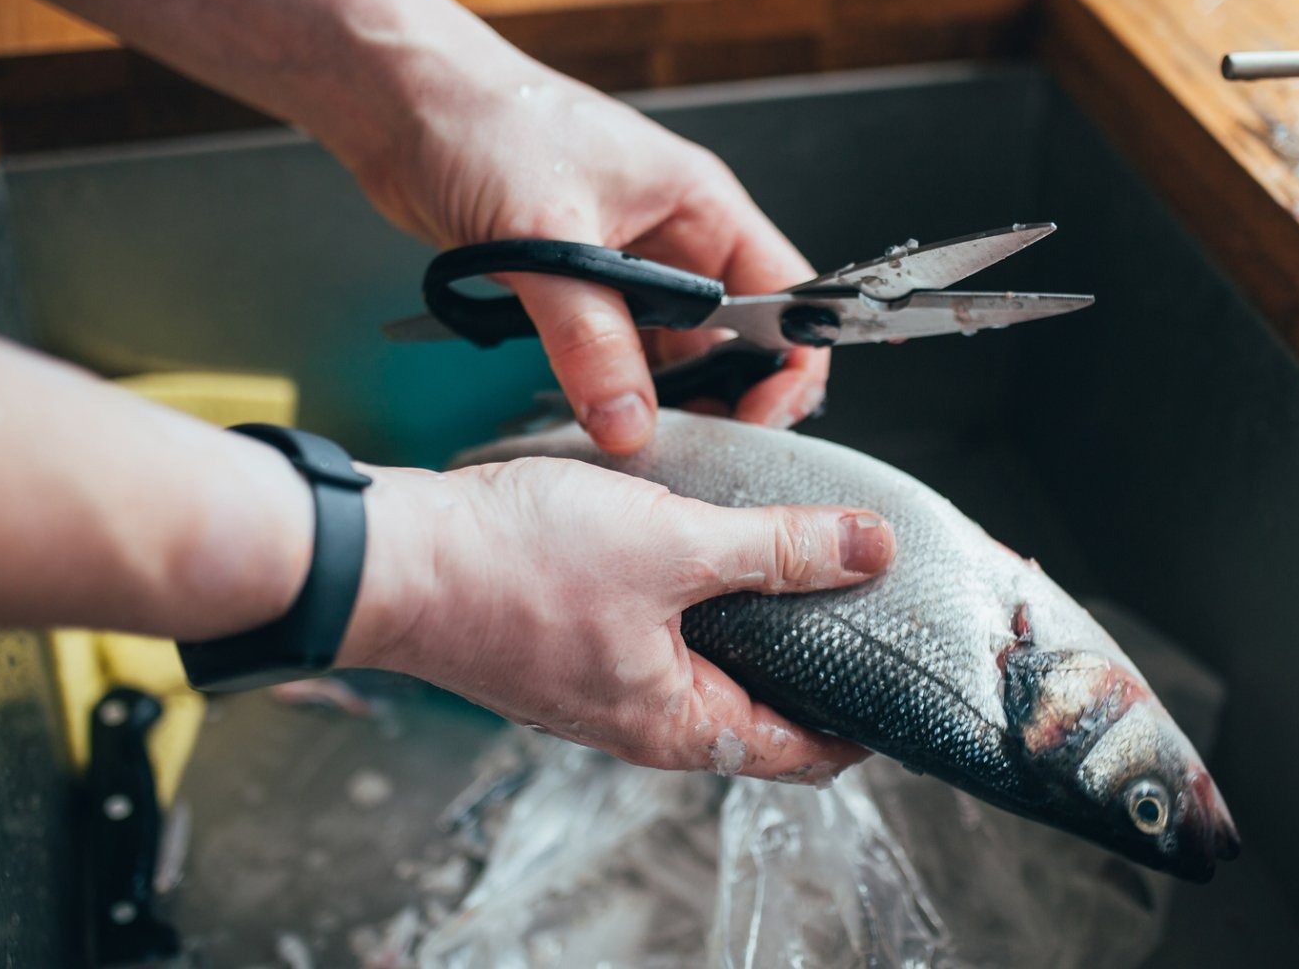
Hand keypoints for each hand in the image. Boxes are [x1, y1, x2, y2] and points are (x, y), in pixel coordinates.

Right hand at [337, 459, 894, 780]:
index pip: (800, 753)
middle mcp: (640, 720)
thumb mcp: (675, 546)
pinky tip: (708, 545)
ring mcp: (600, 684)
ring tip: (798, 564)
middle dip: (814, 663)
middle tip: (865, 605)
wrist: (391, 559)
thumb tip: (871, 550)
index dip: (862, 725)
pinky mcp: (566, 644)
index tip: (907, 680)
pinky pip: (657, 635)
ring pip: (705, 667)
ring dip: (754, 626)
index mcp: (677, 723)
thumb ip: (779, 550)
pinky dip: (697, 602)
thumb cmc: (518, 568)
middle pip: (756, 710)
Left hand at [351, 56, 825, 452]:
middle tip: (694, 447)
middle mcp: (677, 241)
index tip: (760, 419)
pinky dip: (612, 387)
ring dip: (663, 399)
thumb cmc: (485, 124)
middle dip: (727, 397)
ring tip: (640, 439)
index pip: (788, 297)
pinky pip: (617, 353)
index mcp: (703, 207)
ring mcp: (628, 268)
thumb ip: (589, 337)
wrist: (402, 105)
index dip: (789, 363)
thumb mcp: (549, 239)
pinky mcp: (579, 289)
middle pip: (738, 338)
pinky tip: (596, 415)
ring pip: (675, 355)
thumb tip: (628, 421)